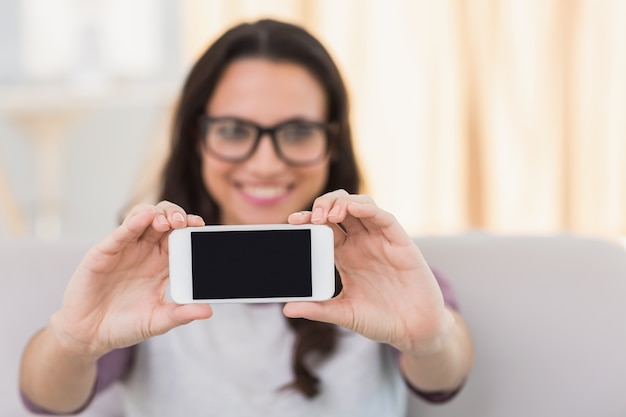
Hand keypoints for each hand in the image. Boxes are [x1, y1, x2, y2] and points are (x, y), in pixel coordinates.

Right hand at [49, 201, 212, 358]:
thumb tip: (208, 312)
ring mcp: (125, 249)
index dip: (190, 229)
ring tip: (168, 222)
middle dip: (177, 216)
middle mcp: (146, 252)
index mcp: (162, 264)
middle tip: (186, 223)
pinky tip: (146, 218)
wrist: (89, 336)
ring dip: (158, 214)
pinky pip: (121, 232)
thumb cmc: (124, 326)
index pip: (180, 238)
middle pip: (164, 221)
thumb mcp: (157, 321)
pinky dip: (134, 222)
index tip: (201, 227)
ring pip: (143, 218)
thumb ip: (180, 315)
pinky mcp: (104, 252)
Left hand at [284, 190, 453, 355]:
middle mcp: (362, 243)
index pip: (323, 228)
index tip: (293, 222)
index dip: (309, 220)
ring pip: (360, 205)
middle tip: (312, 218)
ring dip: (343, 203)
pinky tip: (353, 209)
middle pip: (339, 209)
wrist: (414, 331)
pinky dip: (368, 208)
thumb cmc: (381, 321)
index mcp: (345, 255)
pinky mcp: (400, 242)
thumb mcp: (345, 314)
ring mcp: (381, 240)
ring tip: (330, 215)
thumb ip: (318, 310)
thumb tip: (287, 309)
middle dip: (324, 206)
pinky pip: (383, 217)